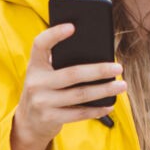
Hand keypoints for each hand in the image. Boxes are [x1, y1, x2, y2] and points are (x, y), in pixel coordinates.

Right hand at [11, 23, 126, 149]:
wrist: (28, 123)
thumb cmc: (46, 90)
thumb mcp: (46, 75)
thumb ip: (61, 64)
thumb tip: (98, 55)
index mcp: (35, 66)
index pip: (40, 44)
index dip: (54, 34)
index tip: (72, 26)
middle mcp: (35, 82)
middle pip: (72, 74)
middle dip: (99, 70)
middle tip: (118, 68)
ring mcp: (41, 102)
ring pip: (80, 94)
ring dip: (104, 90)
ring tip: (121, 85)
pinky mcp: (49, 118)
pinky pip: (79, 113)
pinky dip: (97, 109)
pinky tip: (109, 104)